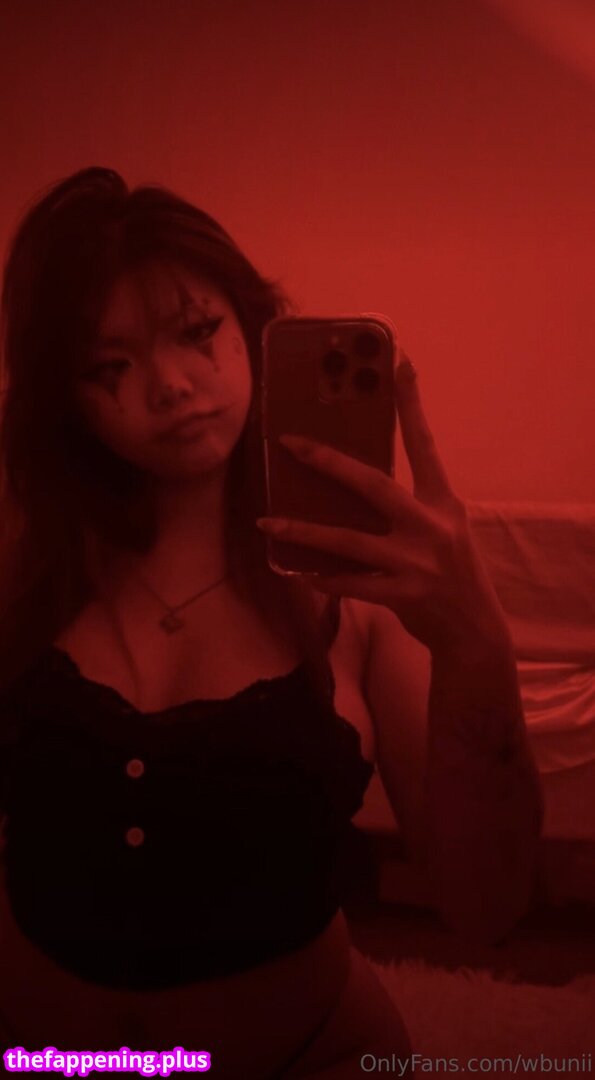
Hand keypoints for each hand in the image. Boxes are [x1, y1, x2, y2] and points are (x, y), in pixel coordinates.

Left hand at [256, 357, 509, 657]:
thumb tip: (355, 480)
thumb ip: (410, 504)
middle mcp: (430, 526)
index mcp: (443, 502)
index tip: (398, 362)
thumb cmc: (452, 571)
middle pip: (373, 485)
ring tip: (268, 524)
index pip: (423, 444)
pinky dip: (323, 578)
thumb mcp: (444, 527)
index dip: (411, 404)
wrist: (474, 629)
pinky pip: (351, 584)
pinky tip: (299, 573)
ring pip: (348, 541)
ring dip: (304, 532)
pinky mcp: (402, 595)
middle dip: (329, 462)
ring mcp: (415, 563)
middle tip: (290, 444)